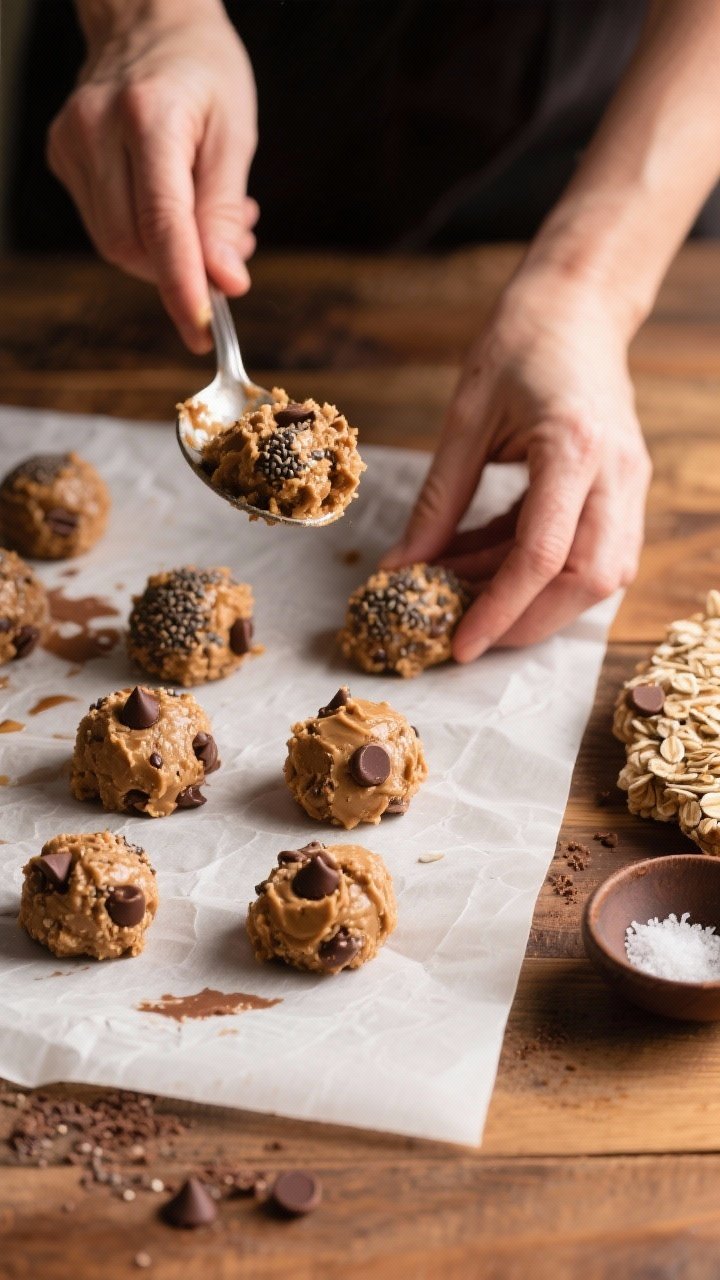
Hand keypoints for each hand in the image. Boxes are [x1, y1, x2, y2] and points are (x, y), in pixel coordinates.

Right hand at [47, 3, 257, 351]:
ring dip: (165, 255)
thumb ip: (224, 213)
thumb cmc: (203, 72)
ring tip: (206, 221)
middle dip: (181, 269)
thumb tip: (226, 283)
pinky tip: (173, 205)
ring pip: (115, 244)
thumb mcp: (235, 134)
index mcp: (148, 116)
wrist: (149, 20)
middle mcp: (96, 128)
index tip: (201, 330)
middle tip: (229, 253)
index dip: (181, 284)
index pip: (161, 223)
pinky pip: (104, 224)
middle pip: (131, 245)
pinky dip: (144, 235)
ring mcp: (70, 142)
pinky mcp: (61, 156)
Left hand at [381, 267, 651, 658]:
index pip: (544, 556)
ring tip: (468, 597)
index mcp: (575, 446)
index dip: (500, 609)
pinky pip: (593, 552)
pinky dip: (541, 571)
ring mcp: (629, 482)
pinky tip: (486, 565)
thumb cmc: (518, 345)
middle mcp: (617, 472)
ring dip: (537, 601)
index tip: (459, 643)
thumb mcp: (464, 418)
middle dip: (528, 621)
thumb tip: (402, 568)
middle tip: (468, 636)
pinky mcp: (624, 490)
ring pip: (601, 576)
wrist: (577, 307)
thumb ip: (438, 501)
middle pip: (589, 581)